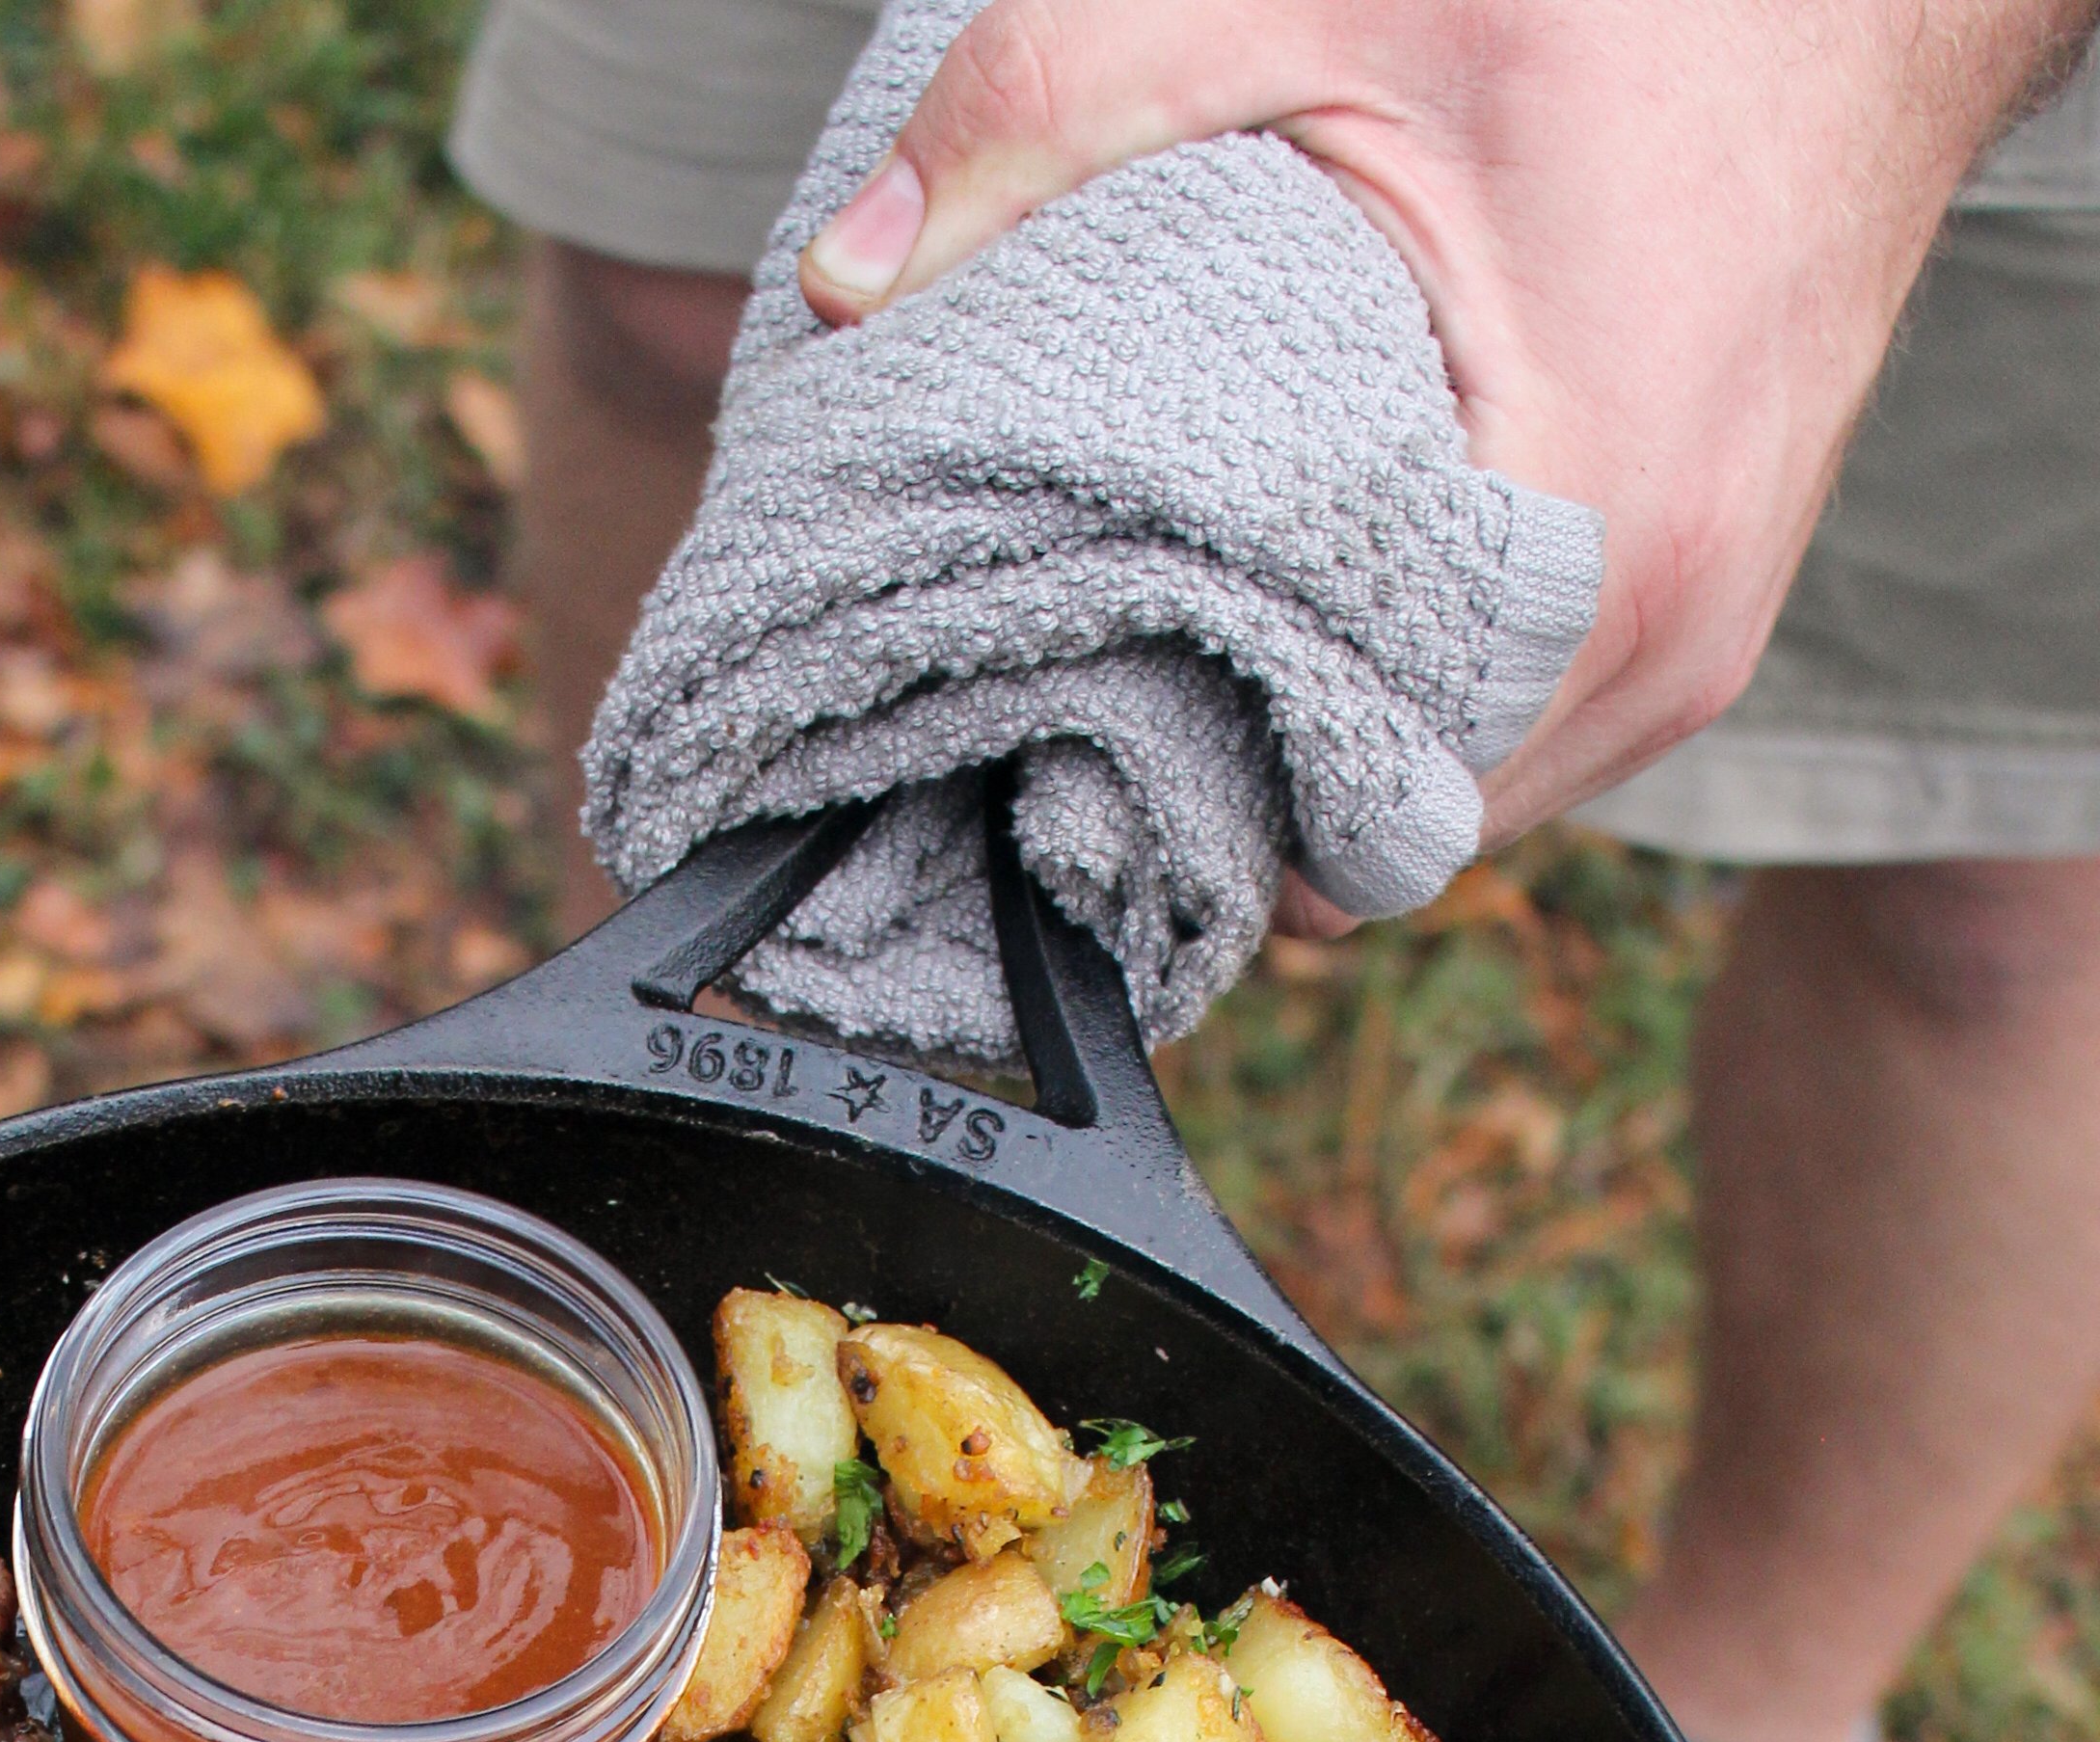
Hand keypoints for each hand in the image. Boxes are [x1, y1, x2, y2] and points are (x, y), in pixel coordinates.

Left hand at [797, 0, 2095, 826]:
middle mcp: (1665, 632)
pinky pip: (1519, 732)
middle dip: (1228, 799)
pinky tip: (1306, 618)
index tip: (1047, 774)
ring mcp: (1703, 636)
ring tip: (1180, 667)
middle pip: (1386, 848)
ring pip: (1453, 803)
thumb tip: (844, 282)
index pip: (1344, 830)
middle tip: (1075, 721)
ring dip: (1317, 754)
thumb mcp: (1303, 4)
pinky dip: (1404, 699)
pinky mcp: (1708, 609)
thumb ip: (1053, 120)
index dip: (1176, 823)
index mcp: (1589, 532)